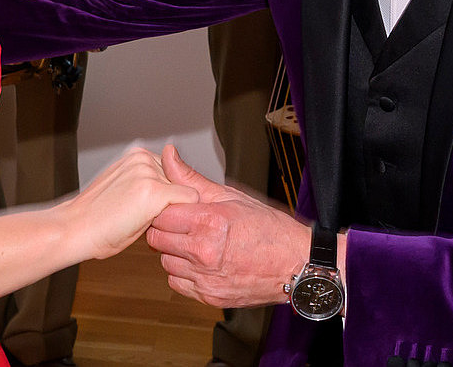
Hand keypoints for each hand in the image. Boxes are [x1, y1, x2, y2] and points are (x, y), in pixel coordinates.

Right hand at [60, 147, 198, 260]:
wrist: (75, 229)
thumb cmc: (97, 218)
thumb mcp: (126, 191)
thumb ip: (149, 183)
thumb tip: (172, 189)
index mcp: (137, 155)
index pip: (174, 173)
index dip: (168, 195)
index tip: (153, 210)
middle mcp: (145, 159)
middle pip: (182, 182)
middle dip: (172, 202)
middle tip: (147, 218)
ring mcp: (150, 173)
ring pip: (186, 192)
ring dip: (175, 210)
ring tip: (146, 222)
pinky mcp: (156, 191)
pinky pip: (189, 202)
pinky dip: (181, 218)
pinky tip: (157, 226)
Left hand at [145, 145, 307, 308]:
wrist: (296, 263)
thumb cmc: (269, 229)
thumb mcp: (231, 195)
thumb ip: (192, 178)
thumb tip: (169, 156)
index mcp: (209, 222)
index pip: (160, 215)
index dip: (165, 209)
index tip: (173, 208)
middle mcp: (204, 252)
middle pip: (156, 239)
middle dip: (165, 229)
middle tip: (182, 224)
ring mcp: (206, 278)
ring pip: (165, 262)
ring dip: (174, 252)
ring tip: (195, 243)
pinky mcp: (209, 296)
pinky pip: (177, 283)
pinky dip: (183, 273)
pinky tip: (199, 262)